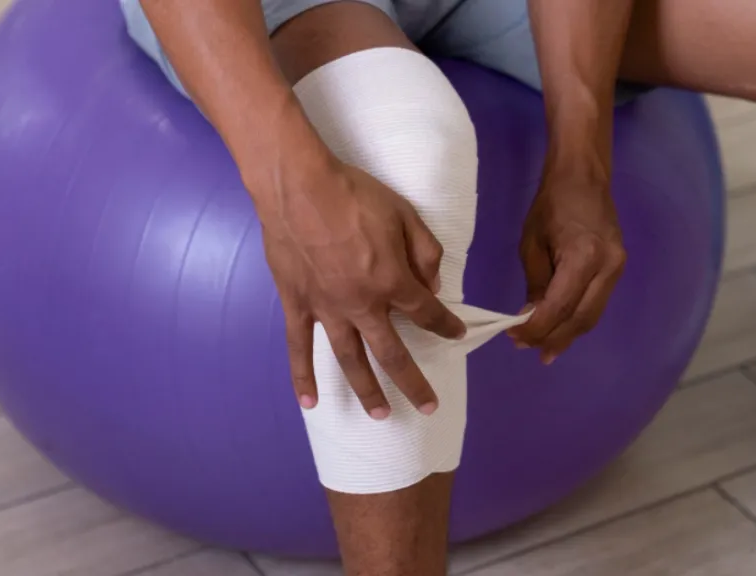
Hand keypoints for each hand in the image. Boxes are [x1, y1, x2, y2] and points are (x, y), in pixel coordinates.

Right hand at [258, 160, 466, 418]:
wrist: (299, 188)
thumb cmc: (355, 195)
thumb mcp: (405, 214)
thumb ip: (425, 252)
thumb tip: (432, 285)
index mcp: (393, 282)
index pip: (427, 313)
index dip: (446, 325)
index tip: (457, 335)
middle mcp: (363, 306)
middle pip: (393, 353)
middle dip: (414, 383)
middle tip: (428, 407)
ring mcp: (328, 310)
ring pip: (351, 360)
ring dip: (367, 390)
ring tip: (381, 415)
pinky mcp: (297, 305)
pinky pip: (299, 347)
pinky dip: (303, 376)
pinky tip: (309, 403)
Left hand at [508, 164, 625, 363]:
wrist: (584, 176)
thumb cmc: (551, 204)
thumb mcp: (531, 243)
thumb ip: (535, 283)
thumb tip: (532, 316)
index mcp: (584, 257)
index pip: (559, 307)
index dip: (537, 328)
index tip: (515, 339)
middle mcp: (608, 267)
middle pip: (581, 318)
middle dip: (554, 338)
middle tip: (530, 352)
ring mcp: (618, 269)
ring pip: (592, 315)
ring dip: (568, 334)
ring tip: (545, 349)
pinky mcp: (619, 268)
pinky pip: (597, 303)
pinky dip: (578, 318)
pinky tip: (562, 328)